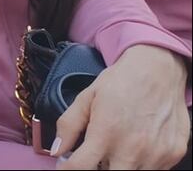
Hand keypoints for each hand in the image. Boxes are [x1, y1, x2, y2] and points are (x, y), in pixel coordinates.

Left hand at [55, 45, 188, 169]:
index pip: (80, 168)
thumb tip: (57, 150)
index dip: (69, 169)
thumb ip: (69, 125)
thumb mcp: (86, 98)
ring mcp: (155, 154)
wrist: (158, 70)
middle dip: (96, 169)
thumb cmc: (121, 82)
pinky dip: (141, 164)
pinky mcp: (173, 155)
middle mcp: (131, 148)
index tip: (66, 167)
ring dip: (119, 167)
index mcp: (106, 133)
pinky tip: (136, 148)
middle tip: (95, 157)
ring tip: (116, 151)